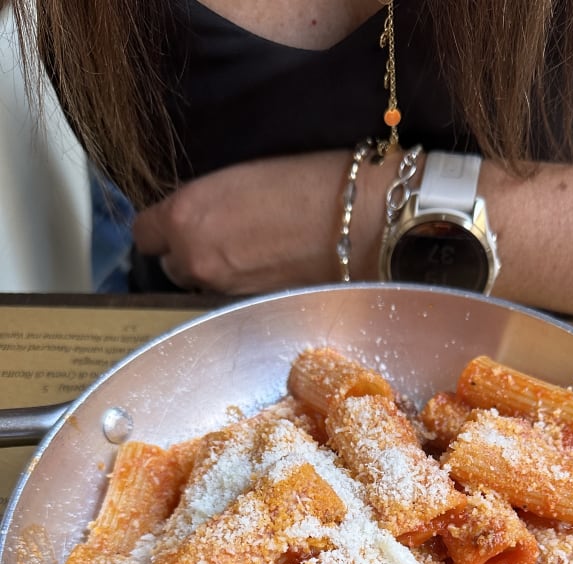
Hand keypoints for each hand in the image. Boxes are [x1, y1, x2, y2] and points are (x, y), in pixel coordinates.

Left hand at [132, 151, 385, 293]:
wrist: (362, 218)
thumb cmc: (309, 181)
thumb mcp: (239, 177)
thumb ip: (204, 202)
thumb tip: (193, 217)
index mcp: (185, 216)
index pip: (143, 234)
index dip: (160, 227)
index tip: (176, 222)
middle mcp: (197, 260)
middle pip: (170, 267)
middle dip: (187, 254)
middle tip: (218, 237)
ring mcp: (225, 291)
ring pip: (201, 287)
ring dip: (214, 274)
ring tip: (248, 254)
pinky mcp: (253, 309)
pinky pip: (230, 300)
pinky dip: (241, 289)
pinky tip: (267, 269)